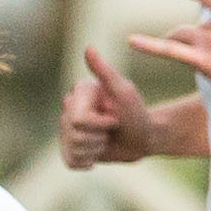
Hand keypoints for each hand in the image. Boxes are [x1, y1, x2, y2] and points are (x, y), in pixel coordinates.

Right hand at [58, 48, 151, 169]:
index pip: (78, 119)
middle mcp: (69, 107)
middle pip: (74, 134)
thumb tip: (88, 48)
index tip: (115, 118)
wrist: (144, 139)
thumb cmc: (137, 114)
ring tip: (106, 139)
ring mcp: (67, 128)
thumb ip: (105, 72)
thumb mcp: (124, 93)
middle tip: (112, 129)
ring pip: (73, 149)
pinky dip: (87, 162)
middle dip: (98, 137)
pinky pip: (70, 162)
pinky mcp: (69, 147)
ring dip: (95, 149)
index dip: (100, 124)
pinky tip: (98, 153)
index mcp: (80, 91)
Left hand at [128, 0, 210, 114]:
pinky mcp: (203, 61)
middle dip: (191, 37)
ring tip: (179, 52)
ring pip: (179, 36)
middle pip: (191, 25)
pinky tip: (132, 41)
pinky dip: (150, 45)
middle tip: (203, 53)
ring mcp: (210, 42)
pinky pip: (170, 51)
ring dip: (174, 42)